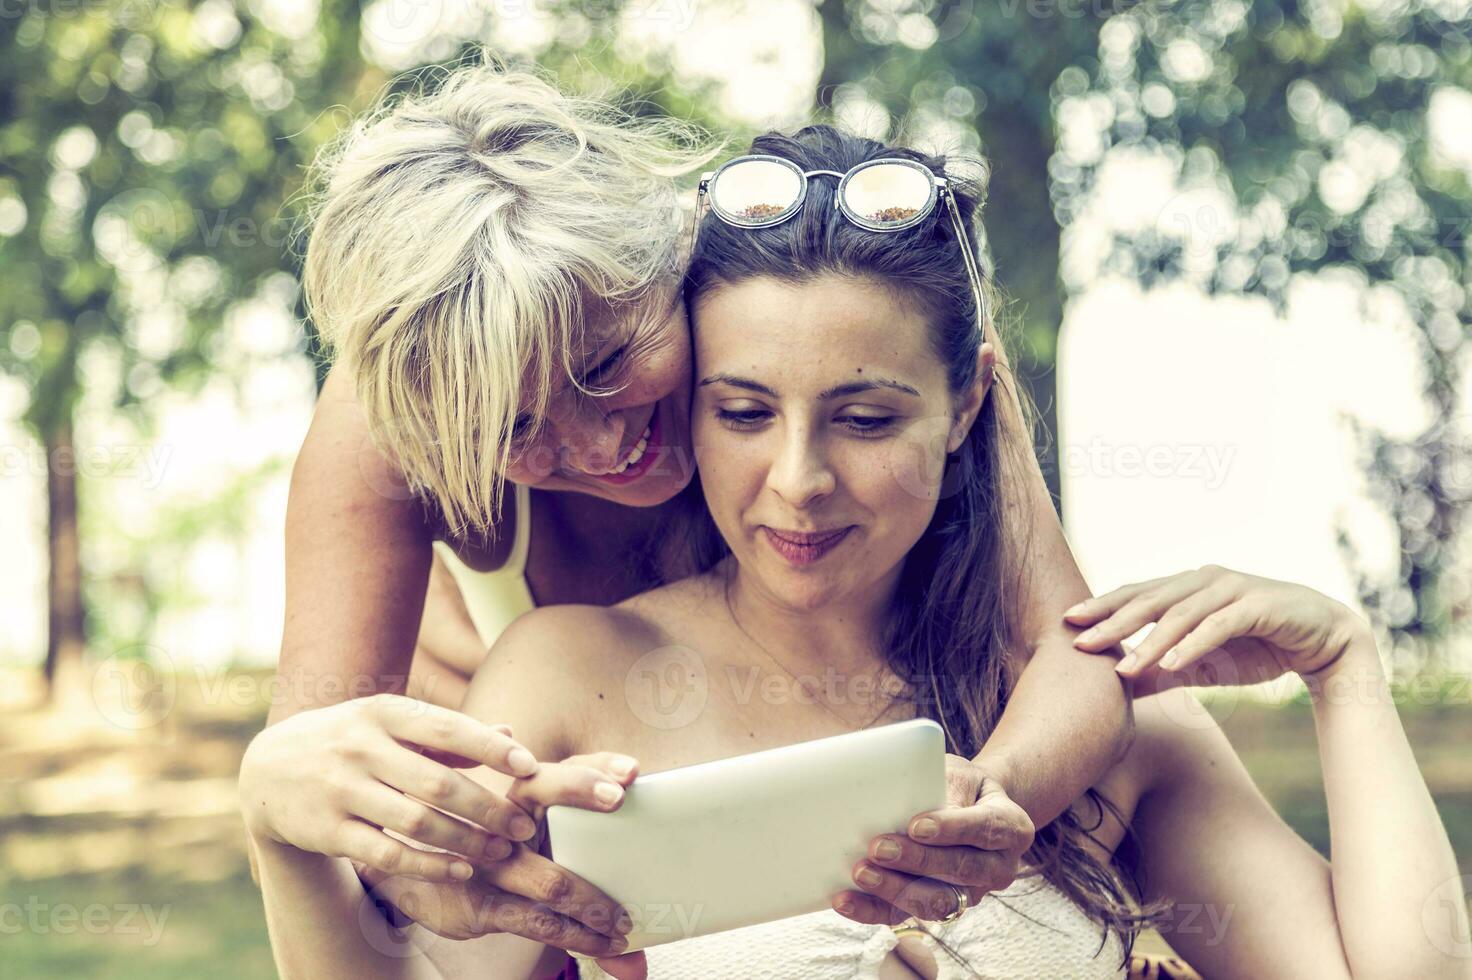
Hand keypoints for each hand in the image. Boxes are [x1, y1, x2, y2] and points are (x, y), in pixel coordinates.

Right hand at [240, 692, 542, 881]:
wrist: (268, 770)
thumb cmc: (351, 741)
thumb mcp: (391, 723)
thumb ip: (448, 734)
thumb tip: (511, 737)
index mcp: (383, 712)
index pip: (446, 727)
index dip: (491, 748)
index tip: (530, 766)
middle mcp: (360, 748)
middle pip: (437, 782)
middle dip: (488, 807)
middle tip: (524, 826)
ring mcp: (341, 791)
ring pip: (416, 822)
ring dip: (465, 841)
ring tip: (501, 851)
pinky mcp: (327, 831)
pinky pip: (388, 854)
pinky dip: (429, 865)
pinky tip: (461, 870)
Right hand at [357, 752, 647, 975]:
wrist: (411, 872)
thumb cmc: (491, 839)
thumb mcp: (526, 817)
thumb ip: (573, 798)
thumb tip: (634, 771)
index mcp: (518, 791)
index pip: (559, 768)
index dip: (593, 768)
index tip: (631, 771)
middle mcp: (503, 817)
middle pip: (546, 796)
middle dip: (584, 796)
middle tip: (624, 811)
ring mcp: (490, 862)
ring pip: (552, 879)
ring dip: (594, 904)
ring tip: (625, 923)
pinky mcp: (482, 905)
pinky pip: (537, 922)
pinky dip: (576, 936)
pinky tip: (603, 945)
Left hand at [832, 754, 1033, 925]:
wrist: (971, 808)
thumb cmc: (960, 785)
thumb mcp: (959, 773)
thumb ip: (942, 785)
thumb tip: (903, 803)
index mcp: (1012, 828)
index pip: (985, 830)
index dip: (951, 829)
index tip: (917, 825)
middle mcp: (999, 868)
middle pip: (960, 870)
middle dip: (917, 862)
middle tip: (878, 848)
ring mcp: (971, 893)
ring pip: (935, 902)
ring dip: (895, 890)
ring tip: (860, 873)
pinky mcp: (939, 907)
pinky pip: (906, 916)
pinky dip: (873, 910)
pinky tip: (845, 900)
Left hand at [1064, 565, 1370, 694]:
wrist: (1326, 643)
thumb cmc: (1260, 647)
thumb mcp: (1204, 665)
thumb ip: (1165, 671)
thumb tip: (1120, 686)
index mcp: (1187, 587)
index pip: (1136, 594)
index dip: (1102, 606)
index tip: (1067, 622)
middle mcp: (1205, 580)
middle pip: (1149, 600)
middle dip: (1112, 621)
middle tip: (1078, 640)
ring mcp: (1232, 589)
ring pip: (1180, 614)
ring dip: (1148, 642)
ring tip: (1120, 668)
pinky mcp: (1259, 605)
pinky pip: (1219, 625)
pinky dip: (1194, 644)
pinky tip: (1171, 664)